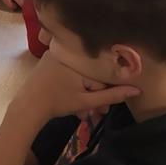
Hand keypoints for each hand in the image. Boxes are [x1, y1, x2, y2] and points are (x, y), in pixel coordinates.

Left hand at [11, 50, 140, 123]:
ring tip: (82, 111)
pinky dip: (72, 85)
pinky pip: (68, 71)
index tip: (103, 110)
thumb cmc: (57, 103)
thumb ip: (112, 95)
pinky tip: (72, 100)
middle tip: (95, 113)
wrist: (27, 107)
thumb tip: (137, 90)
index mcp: (78, 58)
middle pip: (90, 73)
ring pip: (79, 74)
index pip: (100, 73)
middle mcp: (66, 51)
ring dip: (83, 92)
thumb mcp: (87, 101)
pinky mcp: (48, 60)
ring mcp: (55, 54)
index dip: (104, 93)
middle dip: (94, 95)